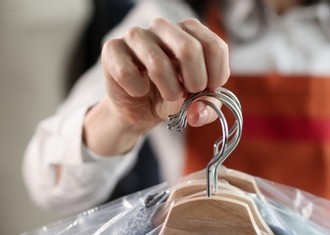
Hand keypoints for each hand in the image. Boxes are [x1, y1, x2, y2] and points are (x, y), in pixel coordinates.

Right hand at [84, 17, 229, 155]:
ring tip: (168, 95)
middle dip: (194, 82)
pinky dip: (137, 89)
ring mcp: (136, 34)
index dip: (215, 76)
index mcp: (190, 31)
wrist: (139, 108)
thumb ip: (207, 105)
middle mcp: (164, 27)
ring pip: (158, 63)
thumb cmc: (171, 96)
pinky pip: (127, 72)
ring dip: (168, 90)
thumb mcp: (197, 102)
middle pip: (189, 49)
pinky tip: (139, 89)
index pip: (214, 47)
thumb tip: (196, 112)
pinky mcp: (113, 48)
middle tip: (188, 94)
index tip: (207, 90)